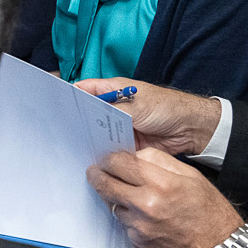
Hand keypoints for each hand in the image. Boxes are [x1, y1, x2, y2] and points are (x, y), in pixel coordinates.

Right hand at [70, 78, 220, 156]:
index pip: (85, 89)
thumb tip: (90, 118)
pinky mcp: (126, 142)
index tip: (57, 105)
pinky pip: (110, 147)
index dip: (71, 95)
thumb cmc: (167, 108)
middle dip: (78, 121)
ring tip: (74, 146)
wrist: (190, 129)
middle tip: (63, 130)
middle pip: (89, 113)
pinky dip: (104, 152)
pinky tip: (94, 157)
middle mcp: (114, 107)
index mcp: (114, 90)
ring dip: (91, 138)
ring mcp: (120, 125)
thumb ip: (112, 110)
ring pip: (98, 132)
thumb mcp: (137, 105)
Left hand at [87, 149, 244, 247]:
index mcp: (161, 183)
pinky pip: (123, 224)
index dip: (109, 159)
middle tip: (96, 172)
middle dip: (98, 175)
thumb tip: (134, 155)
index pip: (118, 163)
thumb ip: (159, 161)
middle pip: (105, 183)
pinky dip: (128, 217)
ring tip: (133, 197)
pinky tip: (144, 216)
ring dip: (116, 198)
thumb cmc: (209, 212)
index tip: (107, 159)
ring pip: (112, 204)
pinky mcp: (137, 241)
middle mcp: (146, 204)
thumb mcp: (191, 176)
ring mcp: (140, 225)